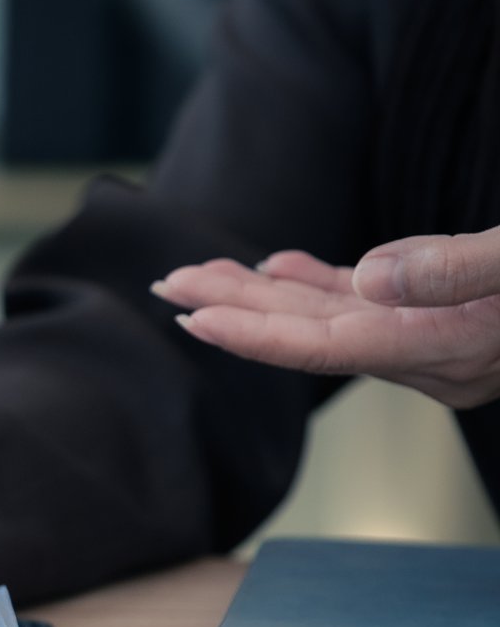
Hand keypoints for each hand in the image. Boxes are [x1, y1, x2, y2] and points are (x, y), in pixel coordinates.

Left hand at [153, 230, 499, 408]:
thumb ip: (457, 270)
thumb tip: (369, 278)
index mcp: (450, 349)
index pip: (329, 347)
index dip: (256, 335)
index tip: (195, 318)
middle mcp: (434, 358)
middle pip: (313, 333)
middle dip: (237, 308)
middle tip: (169, 284)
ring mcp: (438, 340)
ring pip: (332, 316)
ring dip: (265, 295)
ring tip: (199, 274)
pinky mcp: (446, 316)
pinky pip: (366, 306)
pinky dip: (318, 285)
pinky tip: (275, 268)